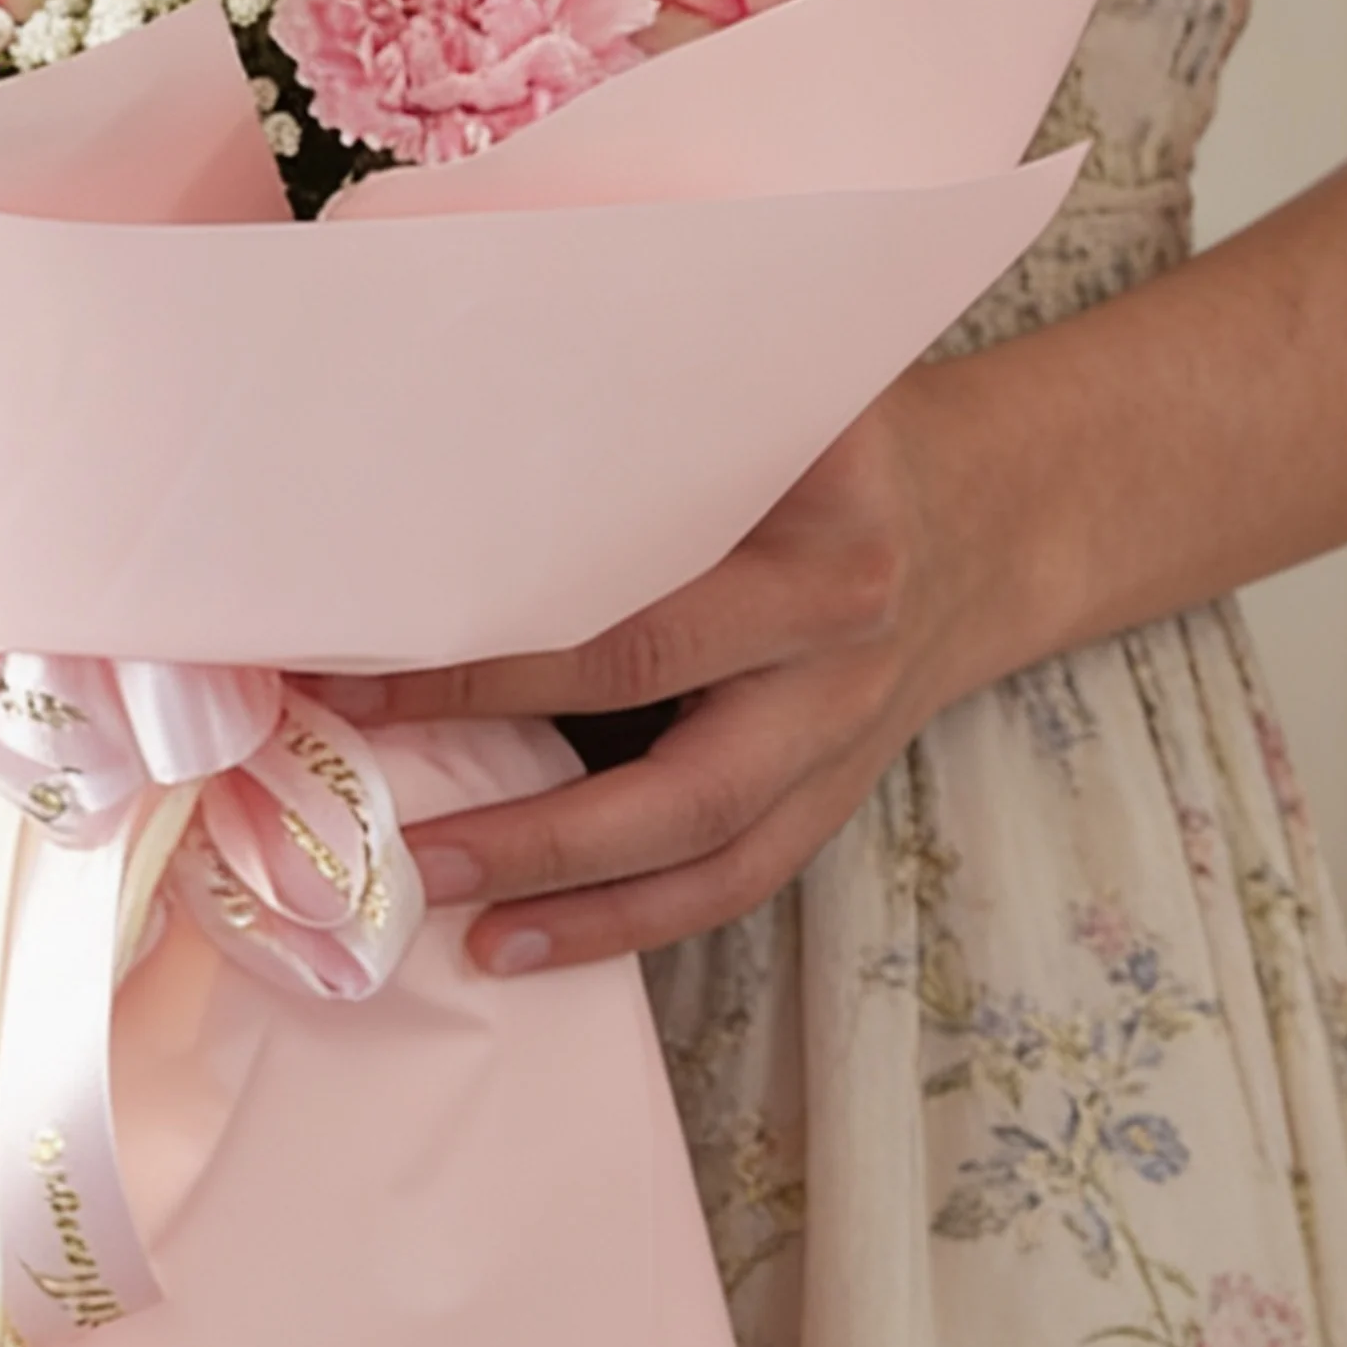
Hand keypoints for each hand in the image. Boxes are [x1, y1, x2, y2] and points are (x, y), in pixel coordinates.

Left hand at [313, 377, 990, 974]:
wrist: (985, 520)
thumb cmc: (838, 446)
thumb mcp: (769, 404)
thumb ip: (648, 434)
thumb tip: (438, 469)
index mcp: (814, 535)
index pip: (632, 611)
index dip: (492, 654)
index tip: (361, 667)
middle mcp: (837, 643)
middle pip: (669, 746)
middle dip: (527, 808)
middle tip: (399, 828)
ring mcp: (843, 737)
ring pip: (702, 840)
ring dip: (563, 887)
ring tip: (440, 903)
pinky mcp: (835, 797)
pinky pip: (733, 880)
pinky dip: (624, 922)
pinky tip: (521, 942)